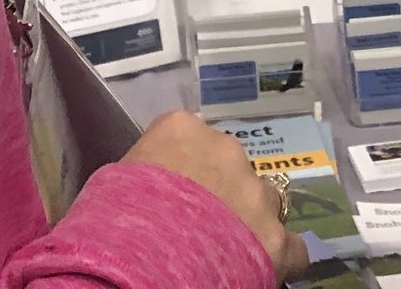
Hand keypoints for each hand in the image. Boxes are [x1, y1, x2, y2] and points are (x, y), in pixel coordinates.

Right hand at [121, 110, 308, 279]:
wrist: (136, 269)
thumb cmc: (110, 224)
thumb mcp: (111, 182)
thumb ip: (144, 170)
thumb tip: (150, 184)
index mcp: (181, 131)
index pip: (189, 139)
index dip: (182, 170)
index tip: (170, 196)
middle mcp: (227, 152)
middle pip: (230, 168)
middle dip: (220, 193)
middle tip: (197, 227)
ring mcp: (256, 196)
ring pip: (262, 202)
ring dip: (249, 220)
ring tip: (226, 251)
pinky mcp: (277, 242)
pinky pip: (291, 248)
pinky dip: (279, 258)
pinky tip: (262, 270)